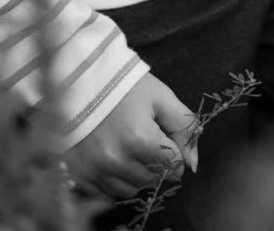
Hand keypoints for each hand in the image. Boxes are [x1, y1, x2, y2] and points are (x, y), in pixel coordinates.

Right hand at [63, 72, 198, 203]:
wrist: (83, 81)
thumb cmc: (126, 87)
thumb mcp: (161, 97)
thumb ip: (184, 126)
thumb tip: (192, 163)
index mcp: (139, 137)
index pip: (173, 165)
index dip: (176, 154)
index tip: (168, 142)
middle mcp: (116, 159)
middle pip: (153, 178)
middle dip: (158, 164)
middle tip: (149, 141)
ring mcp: (96, 169)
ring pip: (132, 189)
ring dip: (139, 174)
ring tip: (132, 149)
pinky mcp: (81, 175)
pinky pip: (109, 192)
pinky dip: (117, 180)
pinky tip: (115, 158)